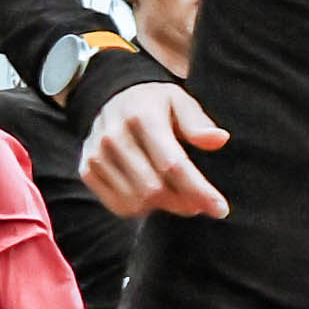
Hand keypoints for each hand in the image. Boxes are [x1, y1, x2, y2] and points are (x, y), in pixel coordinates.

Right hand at [82, 82, 232, 220]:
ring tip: (179, 195)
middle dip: (184, 202)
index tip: (220, 209)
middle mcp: (114, 137)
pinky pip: (119, 206)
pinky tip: (154, 195)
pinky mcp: (87, 170)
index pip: (173, 165)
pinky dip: (141, 208)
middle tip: (201, 203)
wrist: (112, 99)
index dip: (199, 190)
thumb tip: (219, 139)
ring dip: (164, 206)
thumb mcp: (180, 101)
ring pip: (136, 201)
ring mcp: (97, 155)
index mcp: (143, 117)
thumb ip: (198, 123)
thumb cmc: (155, 104)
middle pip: (154, 188)